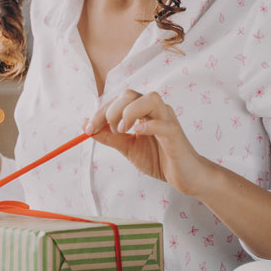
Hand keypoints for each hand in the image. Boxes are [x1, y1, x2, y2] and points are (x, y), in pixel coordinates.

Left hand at [83, 89, 212, 196]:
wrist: (185, 177)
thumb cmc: (159, 159)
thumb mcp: (127, 147)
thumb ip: (108, 136)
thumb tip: (85, 125)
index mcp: (143, 111)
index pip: (118, 100)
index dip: (100, 112)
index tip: (87, 128)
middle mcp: (156, 110)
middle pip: (131, 94)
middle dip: (111, 110)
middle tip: (106, 130)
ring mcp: (168, 119)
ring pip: (150, 99)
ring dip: (130, 112)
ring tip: (122, 131)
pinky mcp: (176, 134)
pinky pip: (163, 123)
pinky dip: (148, 126)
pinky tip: (137, 133)